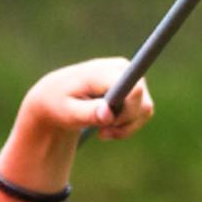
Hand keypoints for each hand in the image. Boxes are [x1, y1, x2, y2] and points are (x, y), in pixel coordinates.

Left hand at [19, 58, 154, 145]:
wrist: (55, 97)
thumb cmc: (58, 104)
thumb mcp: (66, 113)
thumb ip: (88, 113)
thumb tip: (109, 114)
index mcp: (104, 71)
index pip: (133, 88)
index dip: (129, 111)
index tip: (110, 123)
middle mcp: (123, 68)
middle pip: (142, 102)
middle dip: (124, 123)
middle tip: (101, 132)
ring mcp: (131, 77)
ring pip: (146, 109)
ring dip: (126, 127)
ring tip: (102, 132)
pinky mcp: (134, 88)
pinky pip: (143, 112)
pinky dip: (128, 126)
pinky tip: (108, 128)